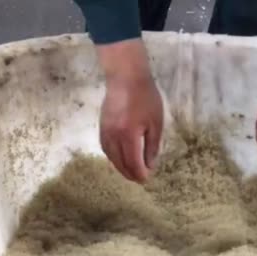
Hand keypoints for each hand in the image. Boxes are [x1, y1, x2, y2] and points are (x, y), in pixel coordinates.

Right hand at [97, 40, 163, 182]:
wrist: (125, 76)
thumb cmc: (145, 98)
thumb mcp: (155, 123)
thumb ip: (152, 147)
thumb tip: (150, 165)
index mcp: (129, 136)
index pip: (133, 163)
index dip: (140, 174)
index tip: (147, 179)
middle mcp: (114, 137)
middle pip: (120, 163)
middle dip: (130, 174)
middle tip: (140, 179)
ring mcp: (105, 132)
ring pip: (111, 157)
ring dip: (120, 168)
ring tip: (130, 172)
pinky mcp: (101, 127)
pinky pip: (105, 148)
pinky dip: (113, 157)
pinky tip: (119, 159)